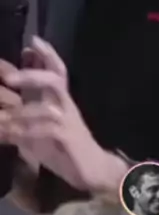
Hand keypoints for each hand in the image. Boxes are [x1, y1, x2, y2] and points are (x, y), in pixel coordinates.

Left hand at [4, 36, 124, 191]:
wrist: (94, 172)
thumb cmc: (66, 150)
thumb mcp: (40, 130)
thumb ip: (25, 117)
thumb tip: (5, 109)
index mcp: (61, 101)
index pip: (58, 72)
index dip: (48, 55)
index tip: (32, 42)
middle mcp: (67, 107)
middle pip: (56, 80)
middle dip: (33, 74)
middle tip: (9, 77)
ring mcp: (69, 122)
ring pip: (49, 107)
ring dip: (23, 111)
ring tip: (2, 120)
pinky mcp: (69, 139)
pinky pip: (48, 130)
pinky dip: (27, 132)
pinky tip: (11, 136)